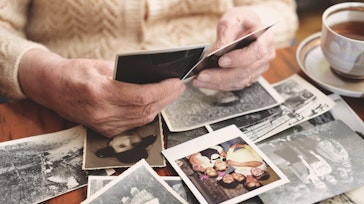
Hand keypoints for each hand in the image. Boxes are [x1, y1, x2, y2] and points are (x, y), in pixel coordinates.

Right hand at [19, 49, 184, 137]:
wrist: (53, 89)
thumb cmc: (75, 73)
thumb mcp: (100, 65)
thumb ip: (125, 73)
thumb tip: (152, 76)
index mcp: (100, 93)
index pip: (141, 96)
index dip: (162, 90)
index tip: (176, 82)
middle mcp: (103, 114)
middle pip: (145, 109)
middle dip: (167, 98)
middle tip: (179, 87)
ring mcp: (104, 125)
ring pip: (142, 119)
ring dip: (160, 106)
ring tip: (171, 94)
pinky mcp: (106, 131)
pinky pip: (134, 124)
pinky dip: (147, 113)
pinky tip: (155, 103)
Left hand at [192, 7, 274, 90]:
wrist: (245, 27)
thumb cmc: (240, 22)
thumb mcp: (231, 21)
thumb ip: (224, 37)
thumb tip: (214, 53)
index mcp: (265, 38)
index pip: (255, 52)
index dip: (239, 59)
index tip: (221, 61)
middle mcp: (266, 56)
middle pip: (244, 71)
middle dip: (221, 76)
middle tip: (202, 75)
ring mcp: (259, 68)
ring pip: (238, 81)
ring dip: (217, 83)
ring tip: (199, 80)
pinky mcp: (250, 76)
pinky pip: (234, 84)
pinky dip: (218, 85)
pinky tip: (205, 82)